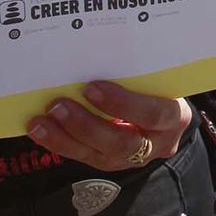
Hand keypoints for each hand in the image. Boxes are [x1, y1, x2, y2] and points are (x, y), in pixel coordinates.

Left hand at [27, 82, 191, 172]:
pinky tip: (40, 130)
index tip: (93, 87)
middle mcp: (157, 143)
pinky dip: (60, 143)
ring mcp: (133, 158)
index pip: (152, 114)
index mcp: (174, 117)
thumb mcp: (156, 79)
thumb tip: (94, 52)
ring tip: (42, 121)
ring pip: (100, 156)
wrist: (164, 114)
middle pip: (123, 143)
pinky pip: (84, 158)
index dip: (122, 104)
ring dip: (66, 138)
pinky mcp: (111, 163)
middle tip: (59, 105)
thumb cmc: (157, 87)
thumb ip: (136, 75)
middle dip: (87, 126)